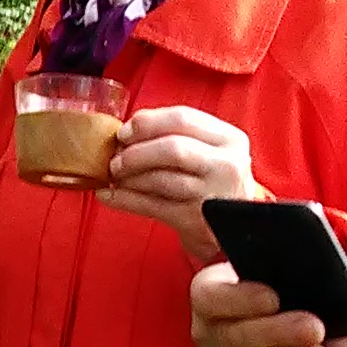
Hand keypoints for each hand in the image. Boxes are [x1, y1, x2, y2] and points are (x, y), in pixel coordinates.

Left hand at [98, 105, 259, 261]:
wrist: (238, 228)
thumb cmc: (214, 182)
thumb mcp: (212, 152)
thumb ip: (179, 135)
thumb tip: (127, 132)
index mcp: (229, 139)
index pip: (182, 118)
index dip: (147, 122)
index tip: (124, 131)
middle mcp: (226, 165)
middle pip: (172, 148)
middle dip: (136, 152)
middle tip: (115, 158)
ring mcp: (211, 195)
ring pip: (160, 179)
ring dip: (129, 176)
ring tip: (114, 176)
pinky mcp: (194, 221)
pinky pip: (151, 206)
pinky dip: (124, 199)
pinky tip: (107, 196)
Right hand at [189, 261, 340, 346]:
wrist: (270, 336)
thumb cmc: (277, 293)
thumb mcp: (270, 268)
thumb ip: (276, 255)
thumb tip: (293, 235)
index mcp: (209, 298)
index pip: (210, 298)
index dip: (239, 298)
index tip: (273, 296)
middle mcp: (209, 338)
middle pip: (233, 340)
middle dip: (275, 334)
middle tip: (315, 328)